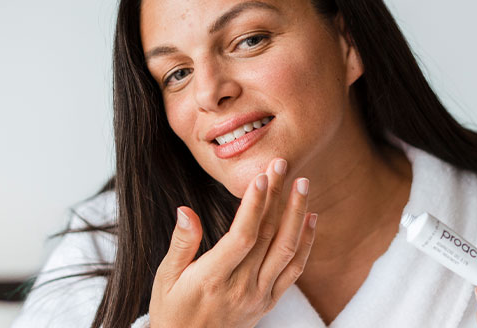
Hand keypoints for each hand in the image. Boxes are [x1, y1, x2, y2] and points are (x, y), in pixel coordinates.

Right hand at [148, 158, 317, 327]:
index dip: (255, 205)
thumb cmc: (173, 312)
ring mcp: (259, 296)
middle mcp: (241, 288)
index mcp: (213, 278)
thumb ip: (181, 244)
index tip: (262, 176)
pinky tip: (310, 218)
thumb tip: (185, 210)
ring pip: (286, 250)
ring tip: (303, 184)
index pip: (242, 236)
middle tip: (283, 164)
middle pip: (268, 235)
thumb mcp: (165, 279)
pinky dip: (306, 243)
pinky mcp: (269, 302)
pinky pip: (294, 270)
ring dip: (297, 214)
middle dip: (277, 196)